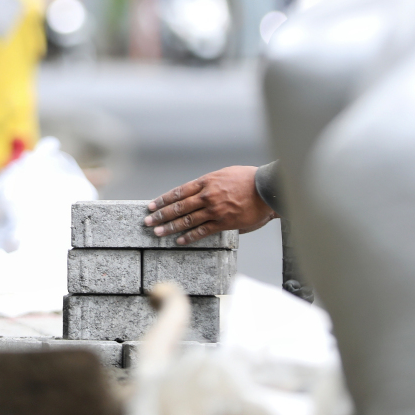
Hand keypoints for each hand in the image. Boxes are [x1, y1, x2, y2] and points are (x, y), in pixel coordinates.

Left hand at [144, 166, 274, 243]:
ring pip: (187, 219)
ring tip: (157, 232)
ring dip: (170, 227)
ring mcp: (214, 210)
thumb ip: (209, 184)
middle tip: (147, 221)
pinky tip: (178, 240)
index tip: (151, 205)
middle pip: (178, 206)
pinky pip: (202, 231)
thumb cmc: (247, 179)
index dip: (163, 199)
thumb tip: (198, 195)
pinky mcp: (224, 222)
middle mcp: (207, 195)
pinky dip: (189, 236)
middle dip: (161, 214)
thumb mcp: (224, 174)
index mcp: (206, 181)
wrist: (266, 188)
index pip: (179, 192)